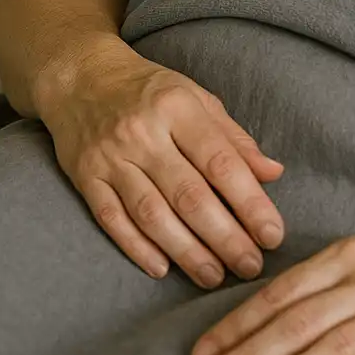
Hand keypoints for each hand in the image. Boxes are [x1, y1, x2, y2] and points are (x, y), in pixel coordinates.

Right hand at [42, 42, 285, 287]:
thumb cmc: (150, 90)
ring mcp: (111, 158)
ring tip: (214, 277)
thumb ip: (234, 139)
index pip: (221, 163)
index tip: (272, 235)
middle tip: (251, 266)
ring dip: (187, 251)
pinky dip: (137, 248)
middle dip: (225, 237)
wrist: (81, 77)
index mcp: (178, 108)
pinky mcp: (85, 178)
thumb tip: (273, 174)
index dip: (250, 203)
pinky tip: (163, 268)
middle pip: (189, 195)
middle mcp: (143, 134)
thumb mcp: (197, 98)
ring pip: (152, 214)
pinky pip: (112, 219)